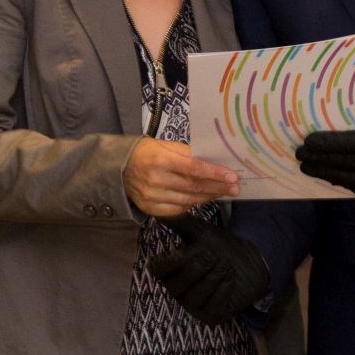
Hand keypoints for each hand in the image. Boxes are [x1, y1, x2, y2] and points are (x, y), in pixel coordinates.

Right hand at [124, 138, 238, 217]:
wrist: (119, 167)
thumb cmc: (148, 152)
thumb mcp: (166, 145)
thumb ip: (188, 154)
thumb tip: (213, 161)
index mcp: (161, 160)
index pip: (193, 169)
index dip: (214, 173)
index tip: (232, 176)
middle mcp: (156, 180)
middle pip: (193, 186)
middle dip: (217, 187)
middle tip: (234, 188)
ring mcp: (152, 197)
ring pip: (188, 200)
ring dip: (208, 196)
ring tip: (223, 193)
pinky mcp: (150, 208)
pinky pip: (177, 209)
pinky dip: (192, 204)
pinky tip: (202, 199)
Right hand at [147, 214, 271, 323]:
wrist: (247, 262)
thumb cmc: (219, 246)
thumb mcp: (200, 232)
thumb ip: (179, 222)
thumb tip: (160, 212)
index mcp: (170, 271)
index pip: (157, 270)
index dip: (167, 263)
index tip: (181, 252)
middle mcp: (177, 290)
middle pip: (176, 284)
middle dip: (197, 268)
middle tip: (213, 255)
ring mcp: (192, 306)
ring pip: (195, 295)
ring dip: (213, 277)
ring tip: (225, 264)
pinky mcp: (210, 316)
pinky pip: (212, 306)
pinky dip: (223, 289)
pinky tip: (230, 279)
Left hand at [296, 114, 354, 210]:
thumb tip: (336, 121)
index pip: (354, 145)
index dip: (329, 143)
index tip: (308, 141)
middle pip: (349, 165)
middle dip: (321, 160)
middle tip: (300, 155)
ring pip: (353, 182)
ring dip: (328, 174)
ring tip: (308, 167)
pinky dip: (346, 184)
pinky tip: (331, 177)